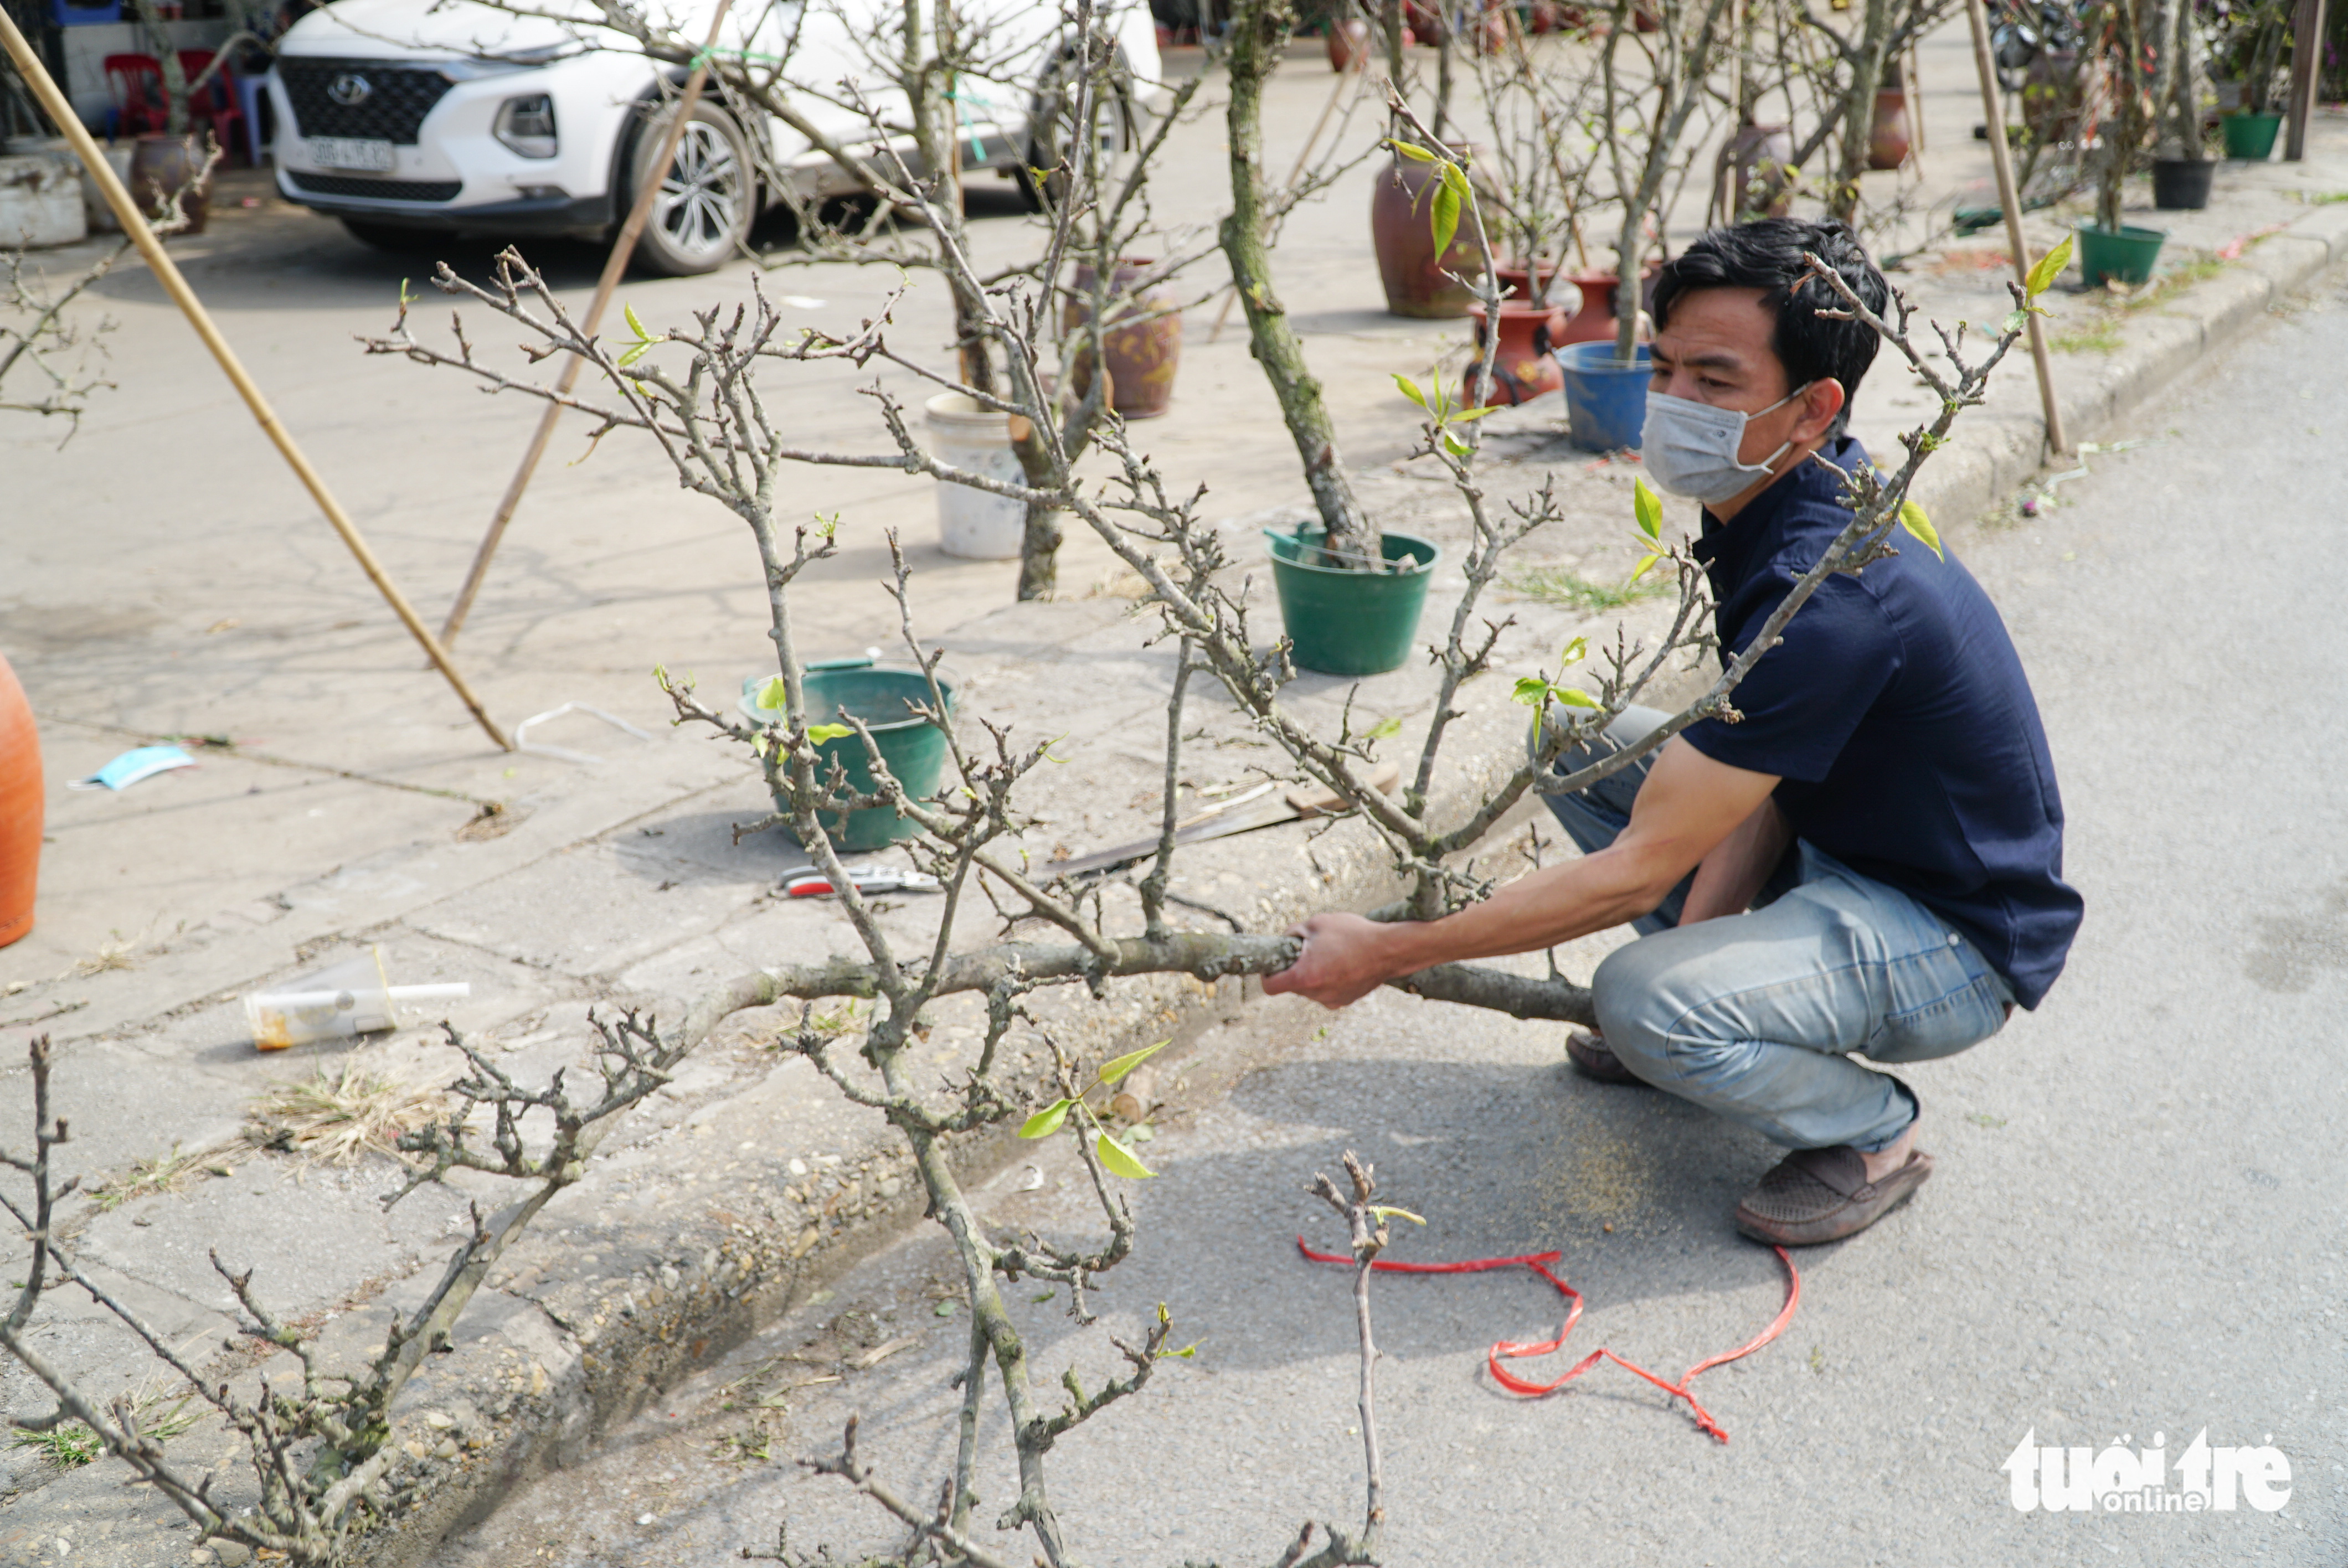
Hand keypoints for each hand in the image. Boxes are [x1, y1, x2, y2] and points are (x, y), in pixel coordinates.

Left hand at [1262, 912, 1400, 1009]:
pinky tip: (1342, 963)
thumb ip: (1293, 932)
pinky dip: (1328, 979)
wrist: (1390, 949)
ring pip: (1311, 988)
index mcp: (1304, 977)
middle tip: (1308, 950)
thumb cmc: (1352, 934)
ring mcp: (1332, 1000)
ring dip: (1313, 973)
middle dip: (1294, 968)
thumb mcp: (1316, 923)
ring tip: (1331, 953)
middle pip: (1292, 986)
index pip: (1270, 987)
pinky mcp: (1345, 1000)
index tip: (1273, 964)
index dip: (1266, 975)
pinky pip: (1327, 990)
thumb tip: (1285, 939)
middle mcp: (1316, 994)